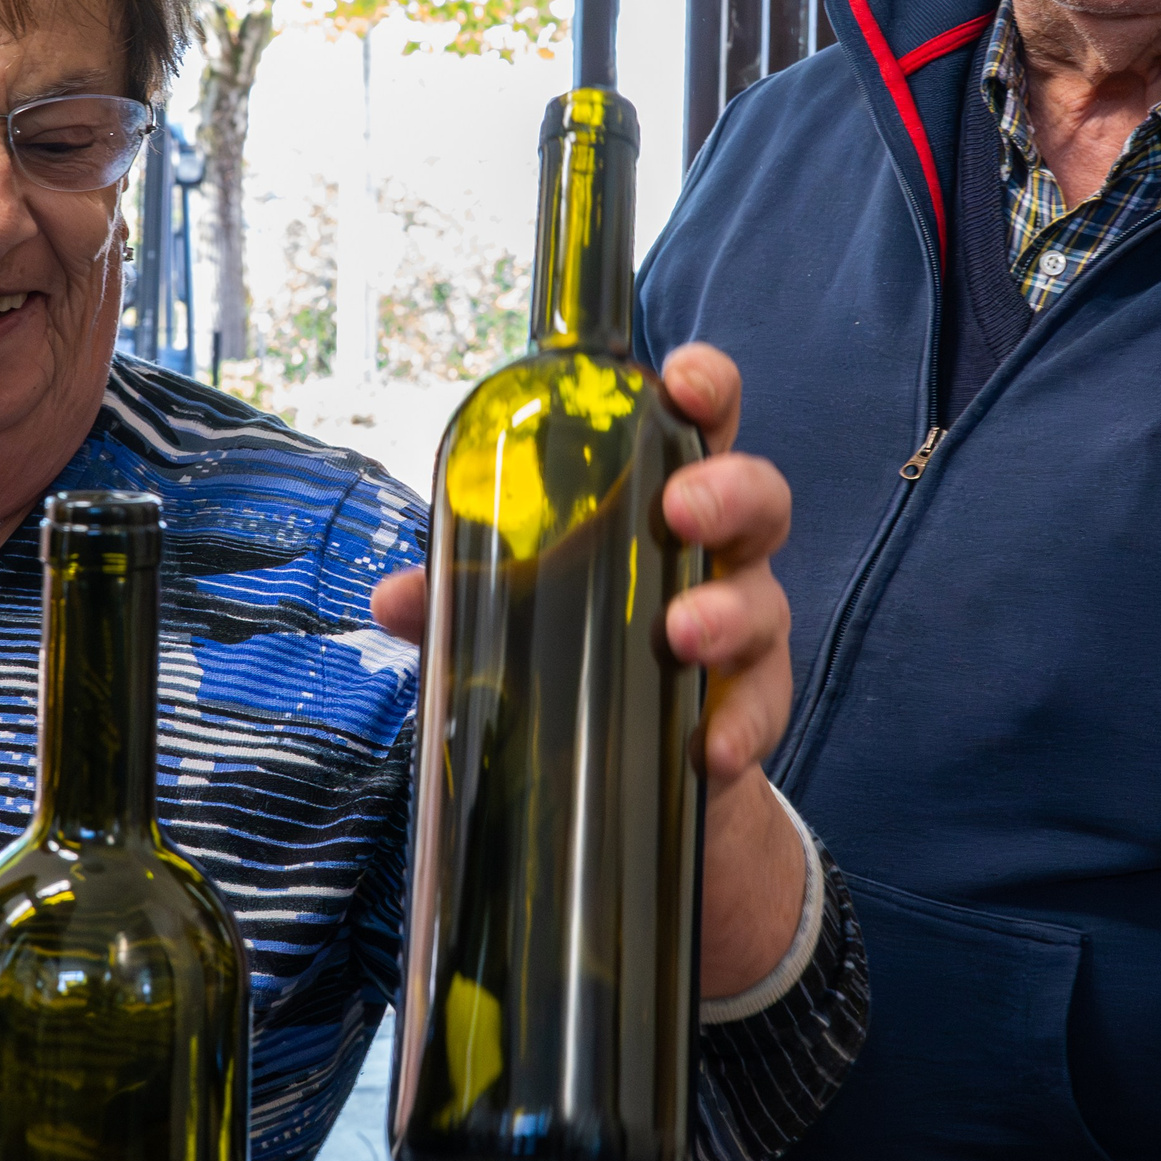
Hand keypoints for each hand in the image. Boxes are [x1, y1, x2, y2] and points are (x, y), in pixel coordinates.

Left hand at [370, 342, 807, 1002]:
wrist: (627, 773)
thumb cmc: (578, 648)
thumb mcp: (514, 613)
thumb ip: (462, 597)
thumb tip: (394, 597)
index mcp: (662, 503)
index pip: (701, 424)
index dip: (707, 389)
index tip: (684, 387)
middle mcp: (717, 556)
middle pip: (760, 499)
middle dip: (728, 494)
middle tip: (680, 513)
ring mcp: (744, 633)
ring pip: (766, 604)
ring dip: (729, 613)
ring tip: (682, 636)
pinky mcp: (751, 711)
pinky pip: (764, 711)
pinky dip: (741, 726)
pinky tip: (712, 748)